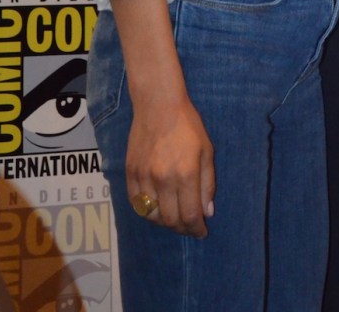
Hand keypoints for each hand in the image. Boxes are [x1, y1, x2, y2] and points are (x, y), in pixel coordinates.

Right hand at [126, 93, 214, 236]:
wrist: (158, 105)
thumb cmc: (188, 125)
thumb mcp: (207, 151)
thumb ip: (207, 183)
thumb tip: (207, 212)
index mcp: (185, 174)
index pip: (189, 216)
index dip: (196, 229)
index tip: (201, 232)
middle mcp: (163, 180)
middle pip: (170, 220)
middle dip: (182, 228)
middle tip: (189, 226)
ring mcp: (143, 178)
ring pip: (152, 215)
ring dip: (165, 222)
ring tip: (174, 218)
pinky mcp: (130, 173)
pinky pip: (136, 204)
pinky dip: (147, 212)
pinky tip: (156, 208)